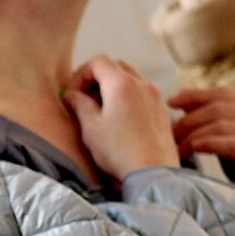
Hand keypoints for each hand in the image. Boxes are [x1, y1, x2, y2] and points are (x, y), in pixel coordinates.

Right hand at [62, 58, 179, 181]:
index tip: (74, 93)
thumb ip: (80, 105)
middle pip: (117, 67)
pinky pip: (145, 94)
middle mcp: (142, 84)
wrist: (153, 173)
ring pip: (133, 79)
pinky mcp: (163, 112)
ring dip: (116, 88)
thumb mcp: (91, 128)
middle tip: (87, 99)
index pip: (99, 62)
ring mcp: (156, 97)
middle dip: (99, 78)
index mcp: (121, 84)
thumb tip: (71, 95)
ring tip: (105, 111)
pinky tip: (123, 120)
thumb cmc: (118, 150)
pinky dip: (131, 98)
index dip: (82, 74)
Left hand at [167, 85, 234, 209]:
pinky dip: (207, 144)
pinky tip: (191, 149)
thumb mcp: (230, 140)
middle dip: (189, 119)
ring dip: (193, 134)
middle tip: (168, 133)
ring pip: (223, 123)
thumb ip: (214, 119)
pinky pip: (231, 144)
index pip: (223, 93)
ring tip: (175, 147)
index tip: (169, 102)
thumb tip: (182, 97)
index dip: (193, 96)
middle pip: (220, 106)